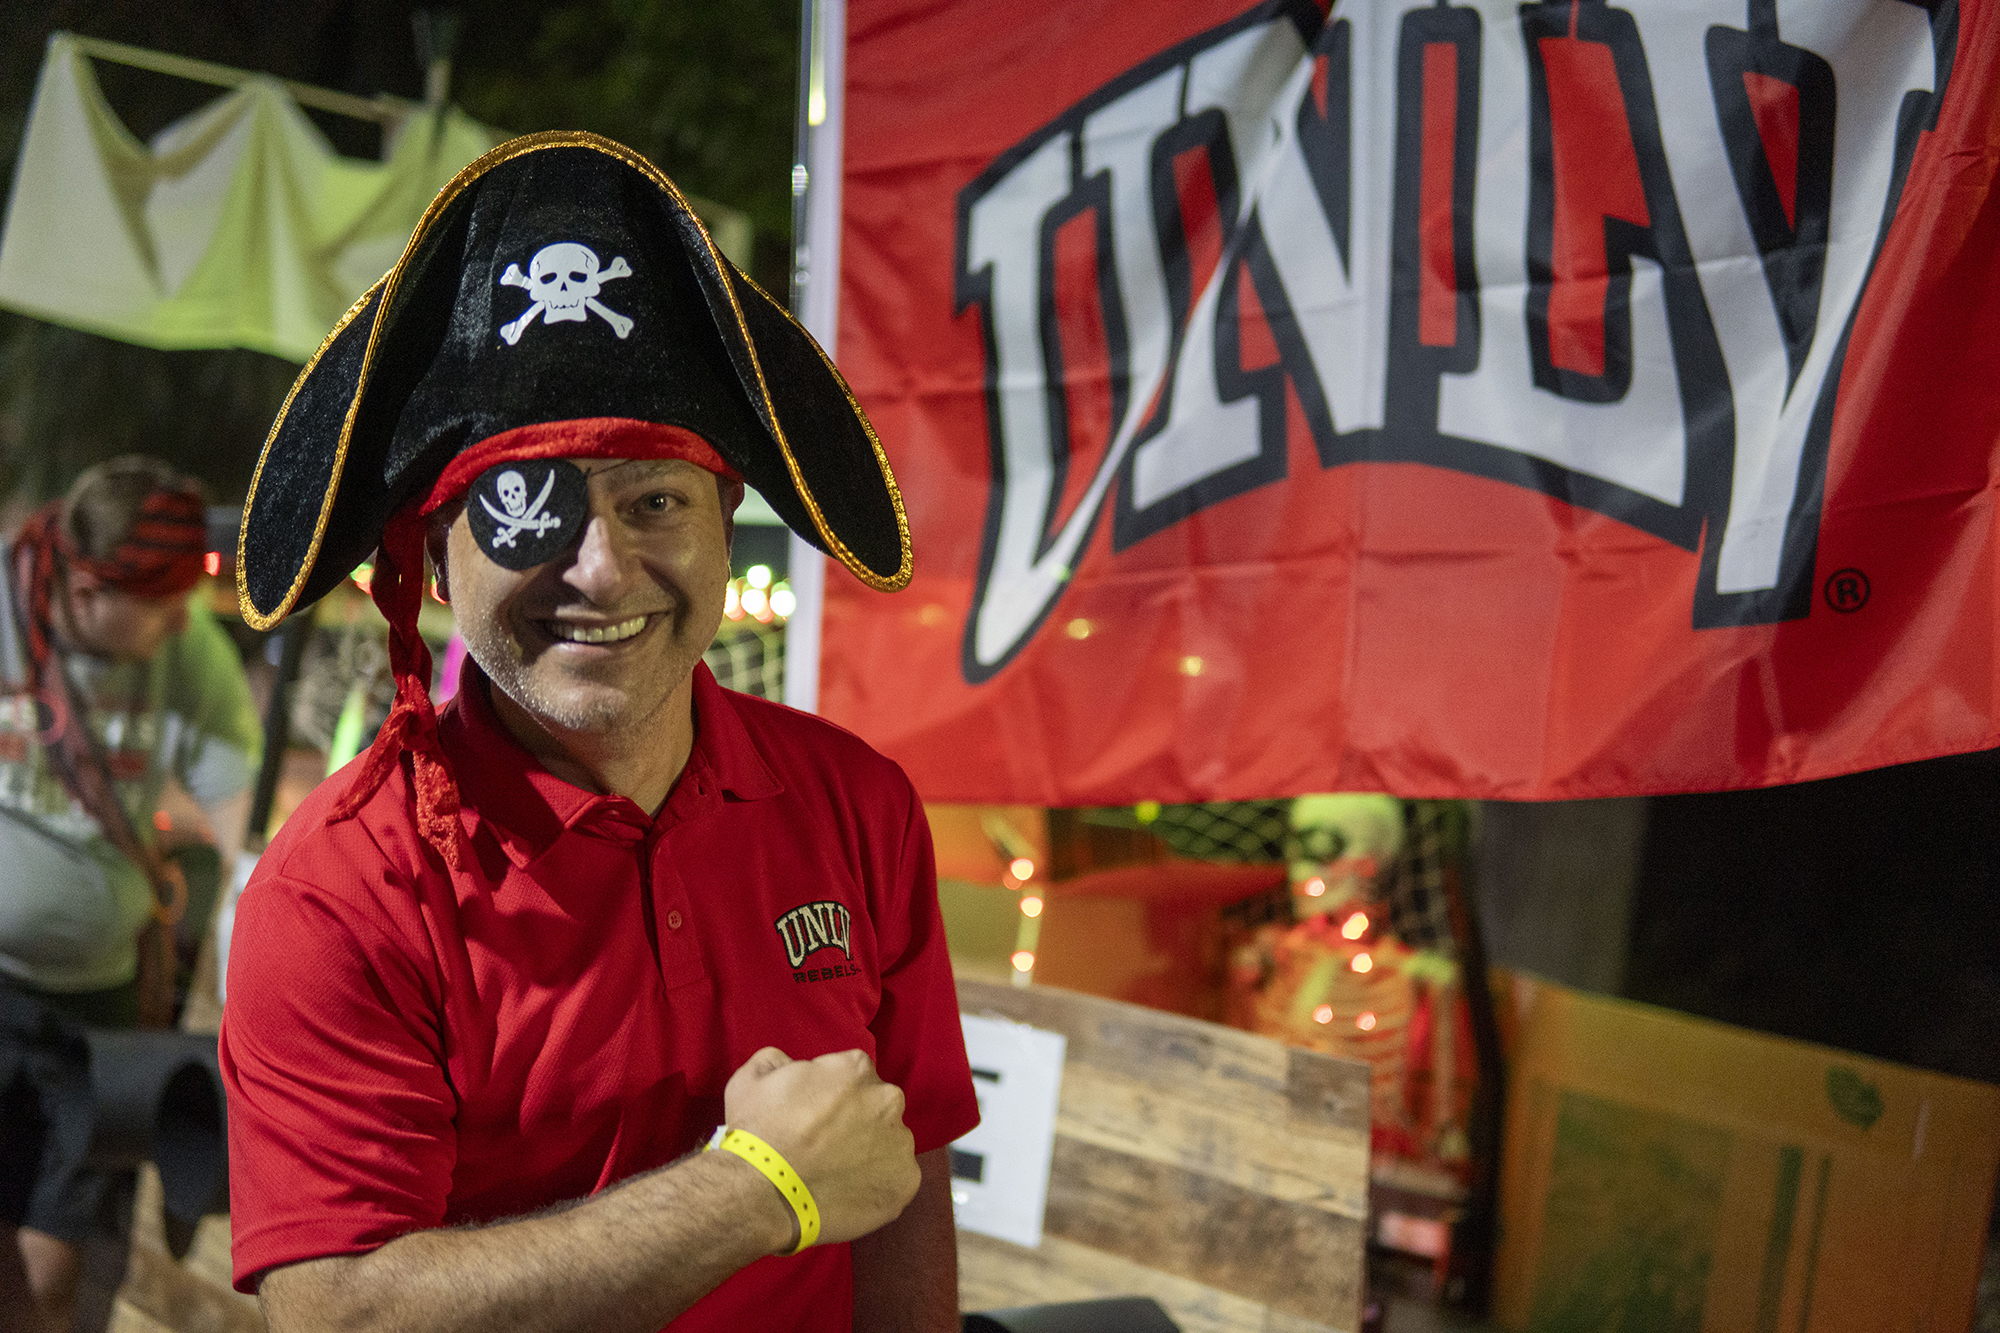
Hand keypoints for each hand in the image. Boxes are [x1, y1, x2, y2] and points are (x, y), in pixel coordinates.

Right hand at [722, 1048, 919, 1248]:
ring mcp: (900, 1143)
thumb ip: (779, 1061)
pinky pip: (894, 1181)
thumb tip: (790, 1065)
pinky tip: (846, 1193)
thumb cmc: (756, 1133)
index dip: (832, 1098)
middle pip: (876, 1108)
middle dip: (856, 1123)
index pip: (852, 1076)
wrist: (762, 1193)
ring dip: (868, 1155)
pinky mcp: (905, 1183)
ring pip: (888, 1145)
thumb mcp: (753, 1077)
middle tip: (825, 1147)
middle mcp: (887, 1100)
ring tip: (834, 1175)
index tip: (815, 1118)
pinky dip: (875, 1188)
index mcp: (856, 1068)